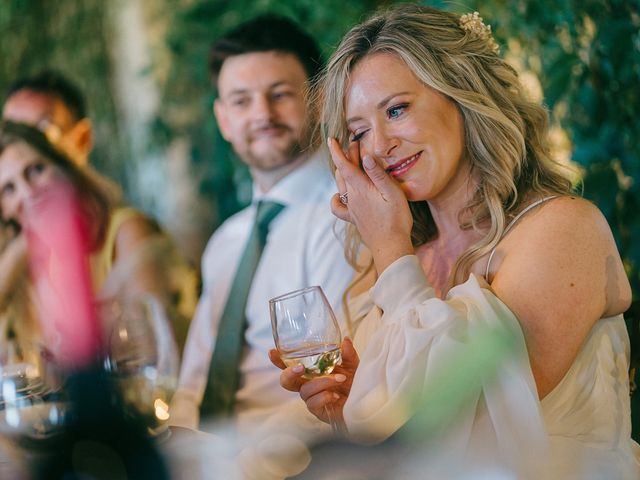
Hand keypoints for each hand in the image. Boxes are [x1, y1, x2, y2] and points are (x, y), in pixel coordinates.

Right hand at [269, 338, 359, 424]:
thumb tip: (345, 340)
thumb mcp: (353, 365)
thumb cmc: (355, 384)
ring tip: (339, 379)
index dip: (279, 360)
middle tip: (300, 367)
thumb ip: (348, 353)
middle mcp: (309, 385)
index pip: (290, 366)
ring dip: (321, 382)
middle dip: (289, 373)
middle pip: (286, 382)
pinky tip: (334, 395)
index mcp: (312, 372)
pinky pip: (312, 404)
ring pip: (304, 391)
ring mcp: (313, 399)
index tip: (272, 352)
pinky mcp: (319, 411)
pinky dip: (323, 397)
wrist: (366, 404)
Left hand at [328, 138, 413, 273]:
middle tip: (355, 144)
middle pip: (343, 172)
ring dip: (343, 171)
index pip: (344, 165)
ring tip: (352, 162)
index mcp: (361, 188)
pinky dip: (336, 197)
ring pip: (340, 185)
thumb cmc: (396, 219)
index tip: (331, 139)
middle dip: (346, 156)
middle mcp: (352, 197)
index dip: (337, 150)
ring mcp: (351, 208)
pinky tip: (340, 194)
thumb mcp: (393, 193)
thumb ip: (378, 174)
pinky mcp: (353, 218)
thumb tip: (366, 156)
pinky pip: (338, 206)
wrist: (391, 246)